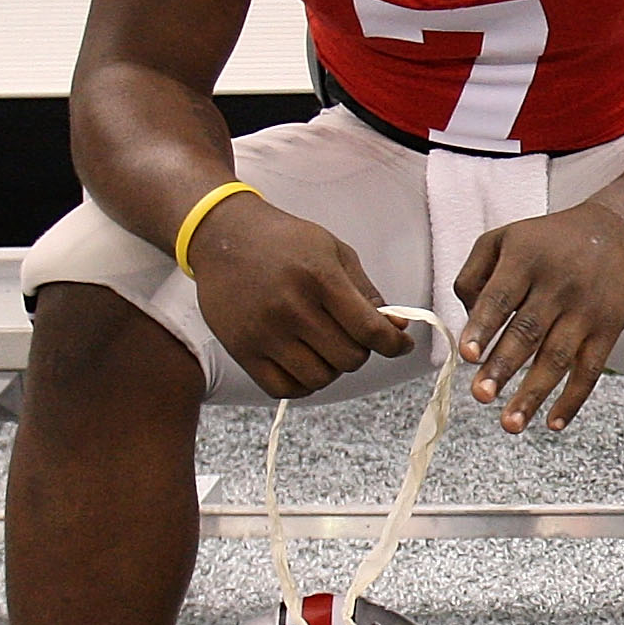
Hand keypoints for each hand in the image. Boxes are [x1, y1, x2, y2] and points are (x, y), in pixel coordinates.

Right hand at [185, 195, 416, 398]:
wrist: (223, 235)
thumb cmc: (285, 242)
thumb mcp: (335, 252)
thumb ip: (367, 294)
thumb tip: (397, 329)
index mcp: (320, 278)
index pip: (369, 330)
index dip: (394, 345)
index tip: (401, 345)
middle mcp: (290, 308)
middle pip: (348, 359)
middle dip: (361, 352)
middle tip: (351, 336)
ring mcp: (263, 332)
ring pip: (320, 379)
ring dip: (332, 369)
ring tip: (325, 347)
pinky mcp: (241, 349)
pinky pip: (284, 389)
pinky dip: (302, 383)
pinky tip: (304, 361)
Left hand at [452, 204, 623, 433]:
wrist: (616, 233)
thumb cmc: (549, 242)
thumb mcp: (504, 238)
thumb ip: (473, 274)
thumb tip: (466, 321)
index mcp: (526, 259)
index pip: (501, 297)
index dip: (483, 326)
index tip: (468, 356)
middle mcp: (558, 285)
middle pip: (528, 331)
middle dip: (503, 367)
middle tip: (481, 396)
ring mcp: (586, 310)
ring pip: (557, 357)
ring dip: (533, 394)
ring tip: (510, 424)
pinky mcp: (609, 328)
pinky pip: (590, 370)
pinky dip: (573, 399)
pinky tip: (553, 423)